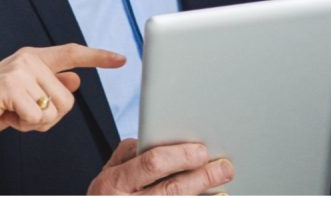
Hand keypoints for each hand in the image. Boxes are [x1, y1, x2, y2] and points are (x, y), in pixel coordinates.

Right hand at [0, 43, 125, 144]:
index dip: (98, 57)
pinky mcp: (10, 86)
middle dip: (49, 117)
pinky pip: (38, 117)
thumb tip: (75, 79)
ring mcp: (19, 71)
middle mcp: (28, 60)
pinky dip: (23, 125)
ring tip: (11, 114)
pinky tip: (5, 117)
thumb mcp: (23, 94)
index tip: (121, 59)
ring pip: (55, 111)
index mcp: (31, 58)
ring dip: (35, 123)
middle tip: (20, 113)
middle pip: (68, 99)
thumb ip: (48, 85)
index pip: (72, 54)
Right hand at [87, 139, 234, 194]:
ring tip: (222, 184)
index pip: (152, 164)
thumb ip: (129, 155)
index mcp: (114, 182)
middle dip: (202, 176)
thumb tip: (156, 140)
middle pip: (173, 189)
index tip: (200, 150)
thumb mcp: (106, 174)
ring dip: (205, 194)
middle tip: (224, 167)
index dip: (180, 156)